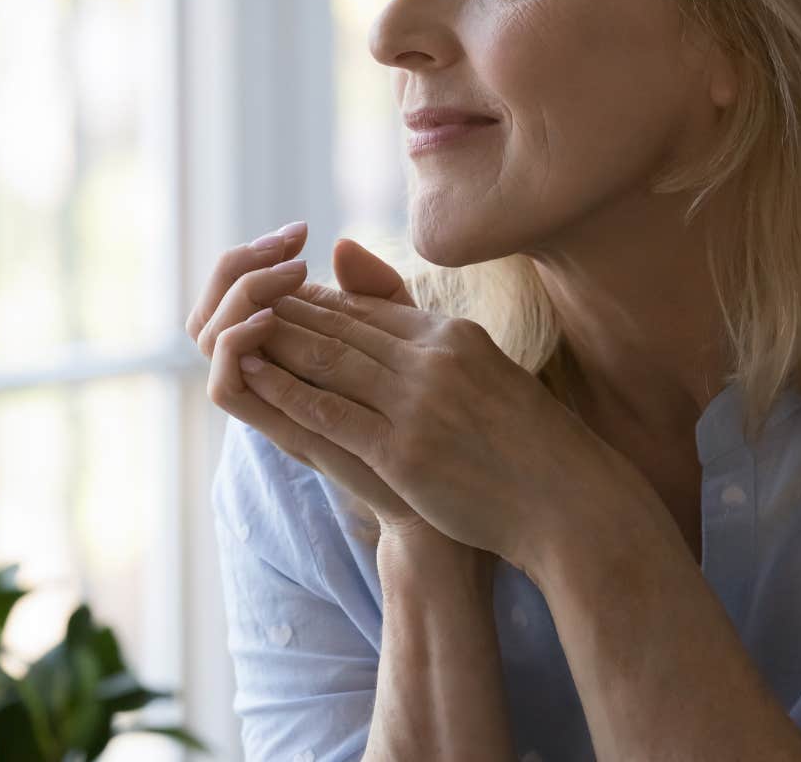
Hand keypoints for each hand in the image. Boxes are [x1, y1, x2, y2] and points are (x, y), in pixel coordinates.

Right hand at [189, 224, 440, 545]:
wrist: (443, 497)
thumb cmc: (430, 422)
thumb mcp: (406, 343)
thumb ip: (377, 297)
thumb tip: (342, 244)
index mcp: (292, 351)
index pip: (238, 295)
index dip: (255, 256)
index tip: (297, 230)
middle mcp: (271, 374)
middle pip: (210, 310)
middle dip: (239, 267)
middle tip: (286, 242)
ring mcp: (272, 402)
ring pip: (206, 339)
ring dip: (236, 297)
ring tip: (285, 274)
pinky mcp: (281, 431)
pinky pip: (224, 388)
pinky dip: (232, 348)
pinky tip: (266, 320)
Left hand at [235, 239, 610, 569]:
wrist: (566, 501)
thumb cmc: (526, 442)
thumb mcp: (484, 371)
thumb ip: (433, 339)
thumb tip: (406, 308)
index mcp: (453, 335)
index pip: (368, 308)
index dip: (317, 301)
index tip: (279, 299)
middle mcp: (433, 358)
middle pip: (341, 325)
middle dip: (284, 311)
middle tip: (240, 304)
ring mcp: (419, 403)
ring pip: (329, 359)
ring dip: (275, 341)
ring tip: (234, 332)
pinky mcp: (405, 450)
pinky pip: (332, 413)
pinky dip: (287, 391)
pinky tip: (255, 378)